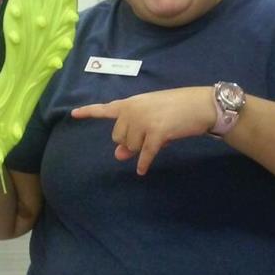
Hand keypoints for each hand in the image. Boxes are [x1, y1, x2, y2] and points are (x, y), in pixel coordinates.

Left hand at [71, 87, 216, 175]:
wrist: (201, 105)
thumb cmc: (178, 109)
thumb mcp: (152, 118)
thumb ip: (133, 134)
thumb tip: (119, 155)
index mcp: (131, 103)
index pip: (106, 108)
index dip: (89, 112)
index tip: (73, 114)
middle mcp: (133, 110)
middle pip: (119, 137)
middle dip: (131, 141)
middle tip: (149, 136)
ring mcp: (143, 121)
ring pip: (131, 146)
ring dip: (142, 148)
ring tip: (160, 136)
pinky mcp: (156, 133)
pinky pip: (145, 154)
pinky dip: (144, 163)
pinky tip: (142, 171)